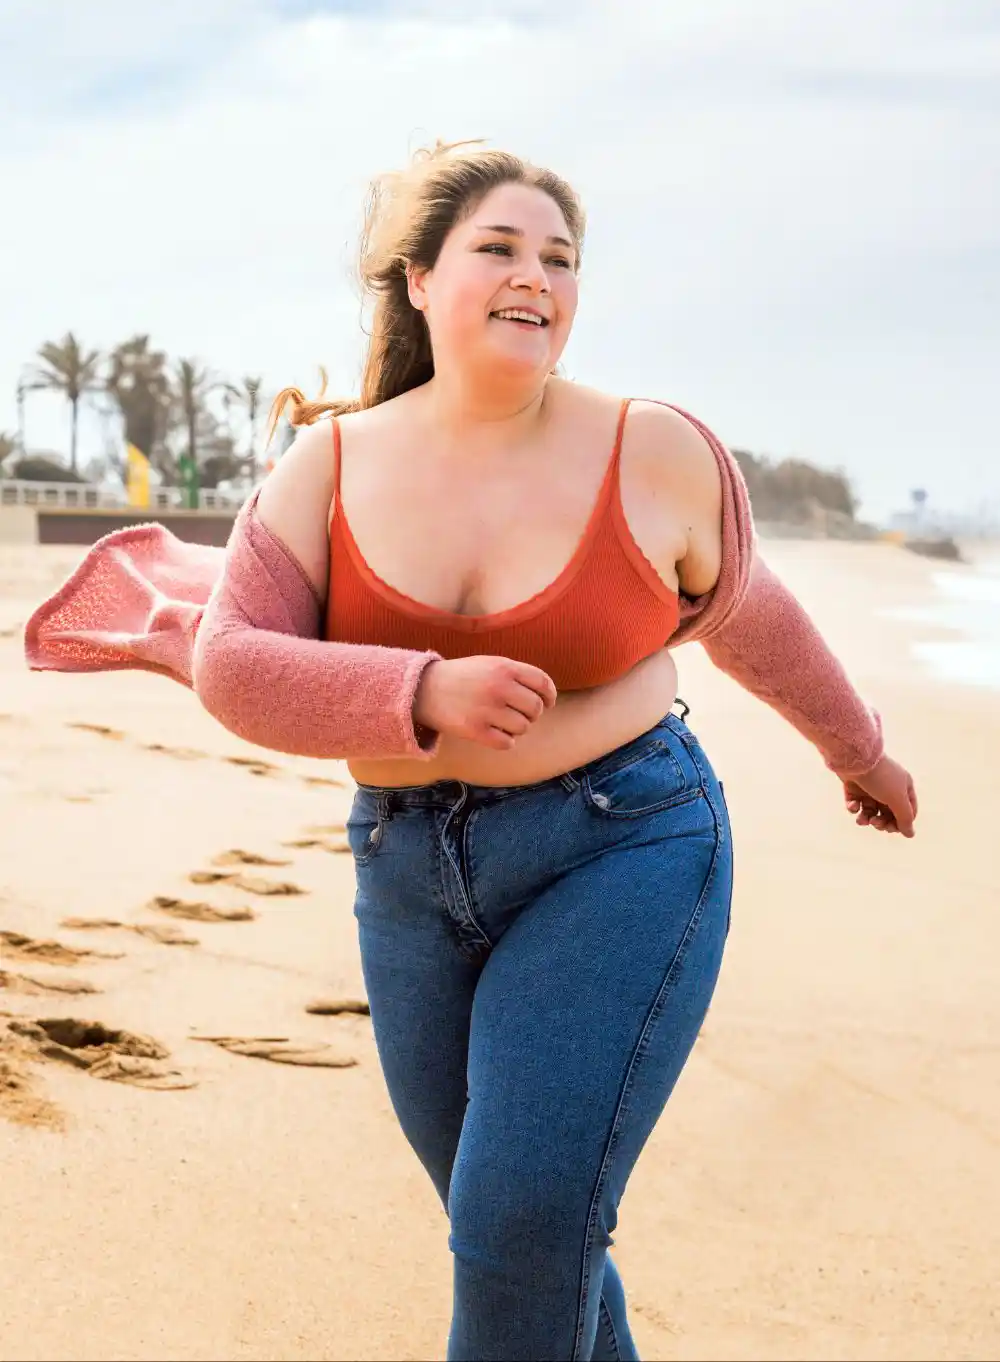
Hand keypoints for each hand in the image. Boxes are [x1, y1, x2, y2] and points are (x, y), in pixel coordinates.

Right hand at [413, 656, 557, 750]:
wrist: (424, 690)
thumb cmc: (462, 677)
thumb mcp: (489, 664)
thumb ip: (516, 674)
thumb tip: (546, 696)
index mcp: (504, 667)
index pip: (543, 683)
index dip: (550, 695)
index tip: (548, 703)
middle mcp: (498, 687)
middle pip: (536, 708)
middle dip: (532, 714)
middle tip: (518, 713)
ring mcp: (487, 709)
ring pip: (523, 727)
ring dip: (516, 728)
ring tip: (502, 722)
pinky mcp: (476, 730)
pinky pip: (507, 743)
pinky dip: (505, 741)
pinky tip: (494, 733)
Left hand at [840, 754, 917, 837]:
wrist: (854, 759)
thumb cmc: (880, 778)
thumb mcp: (897, 799)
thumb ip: (905, 818)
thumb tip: (910, 834)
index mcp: (904, 787)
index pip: (908, 812)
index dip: (901, 823)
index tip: (892, 828)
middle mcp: (888, 787)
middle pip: (889, 814)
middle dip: (882, 822)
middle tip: (876, 823)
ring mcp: (870, 787)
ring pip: (871, 811)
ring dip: (867, 819)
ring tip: (862, 820)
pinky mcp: (854, 787)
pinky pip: (856, 804)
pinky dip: (854, 808)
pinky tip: (853, 805)